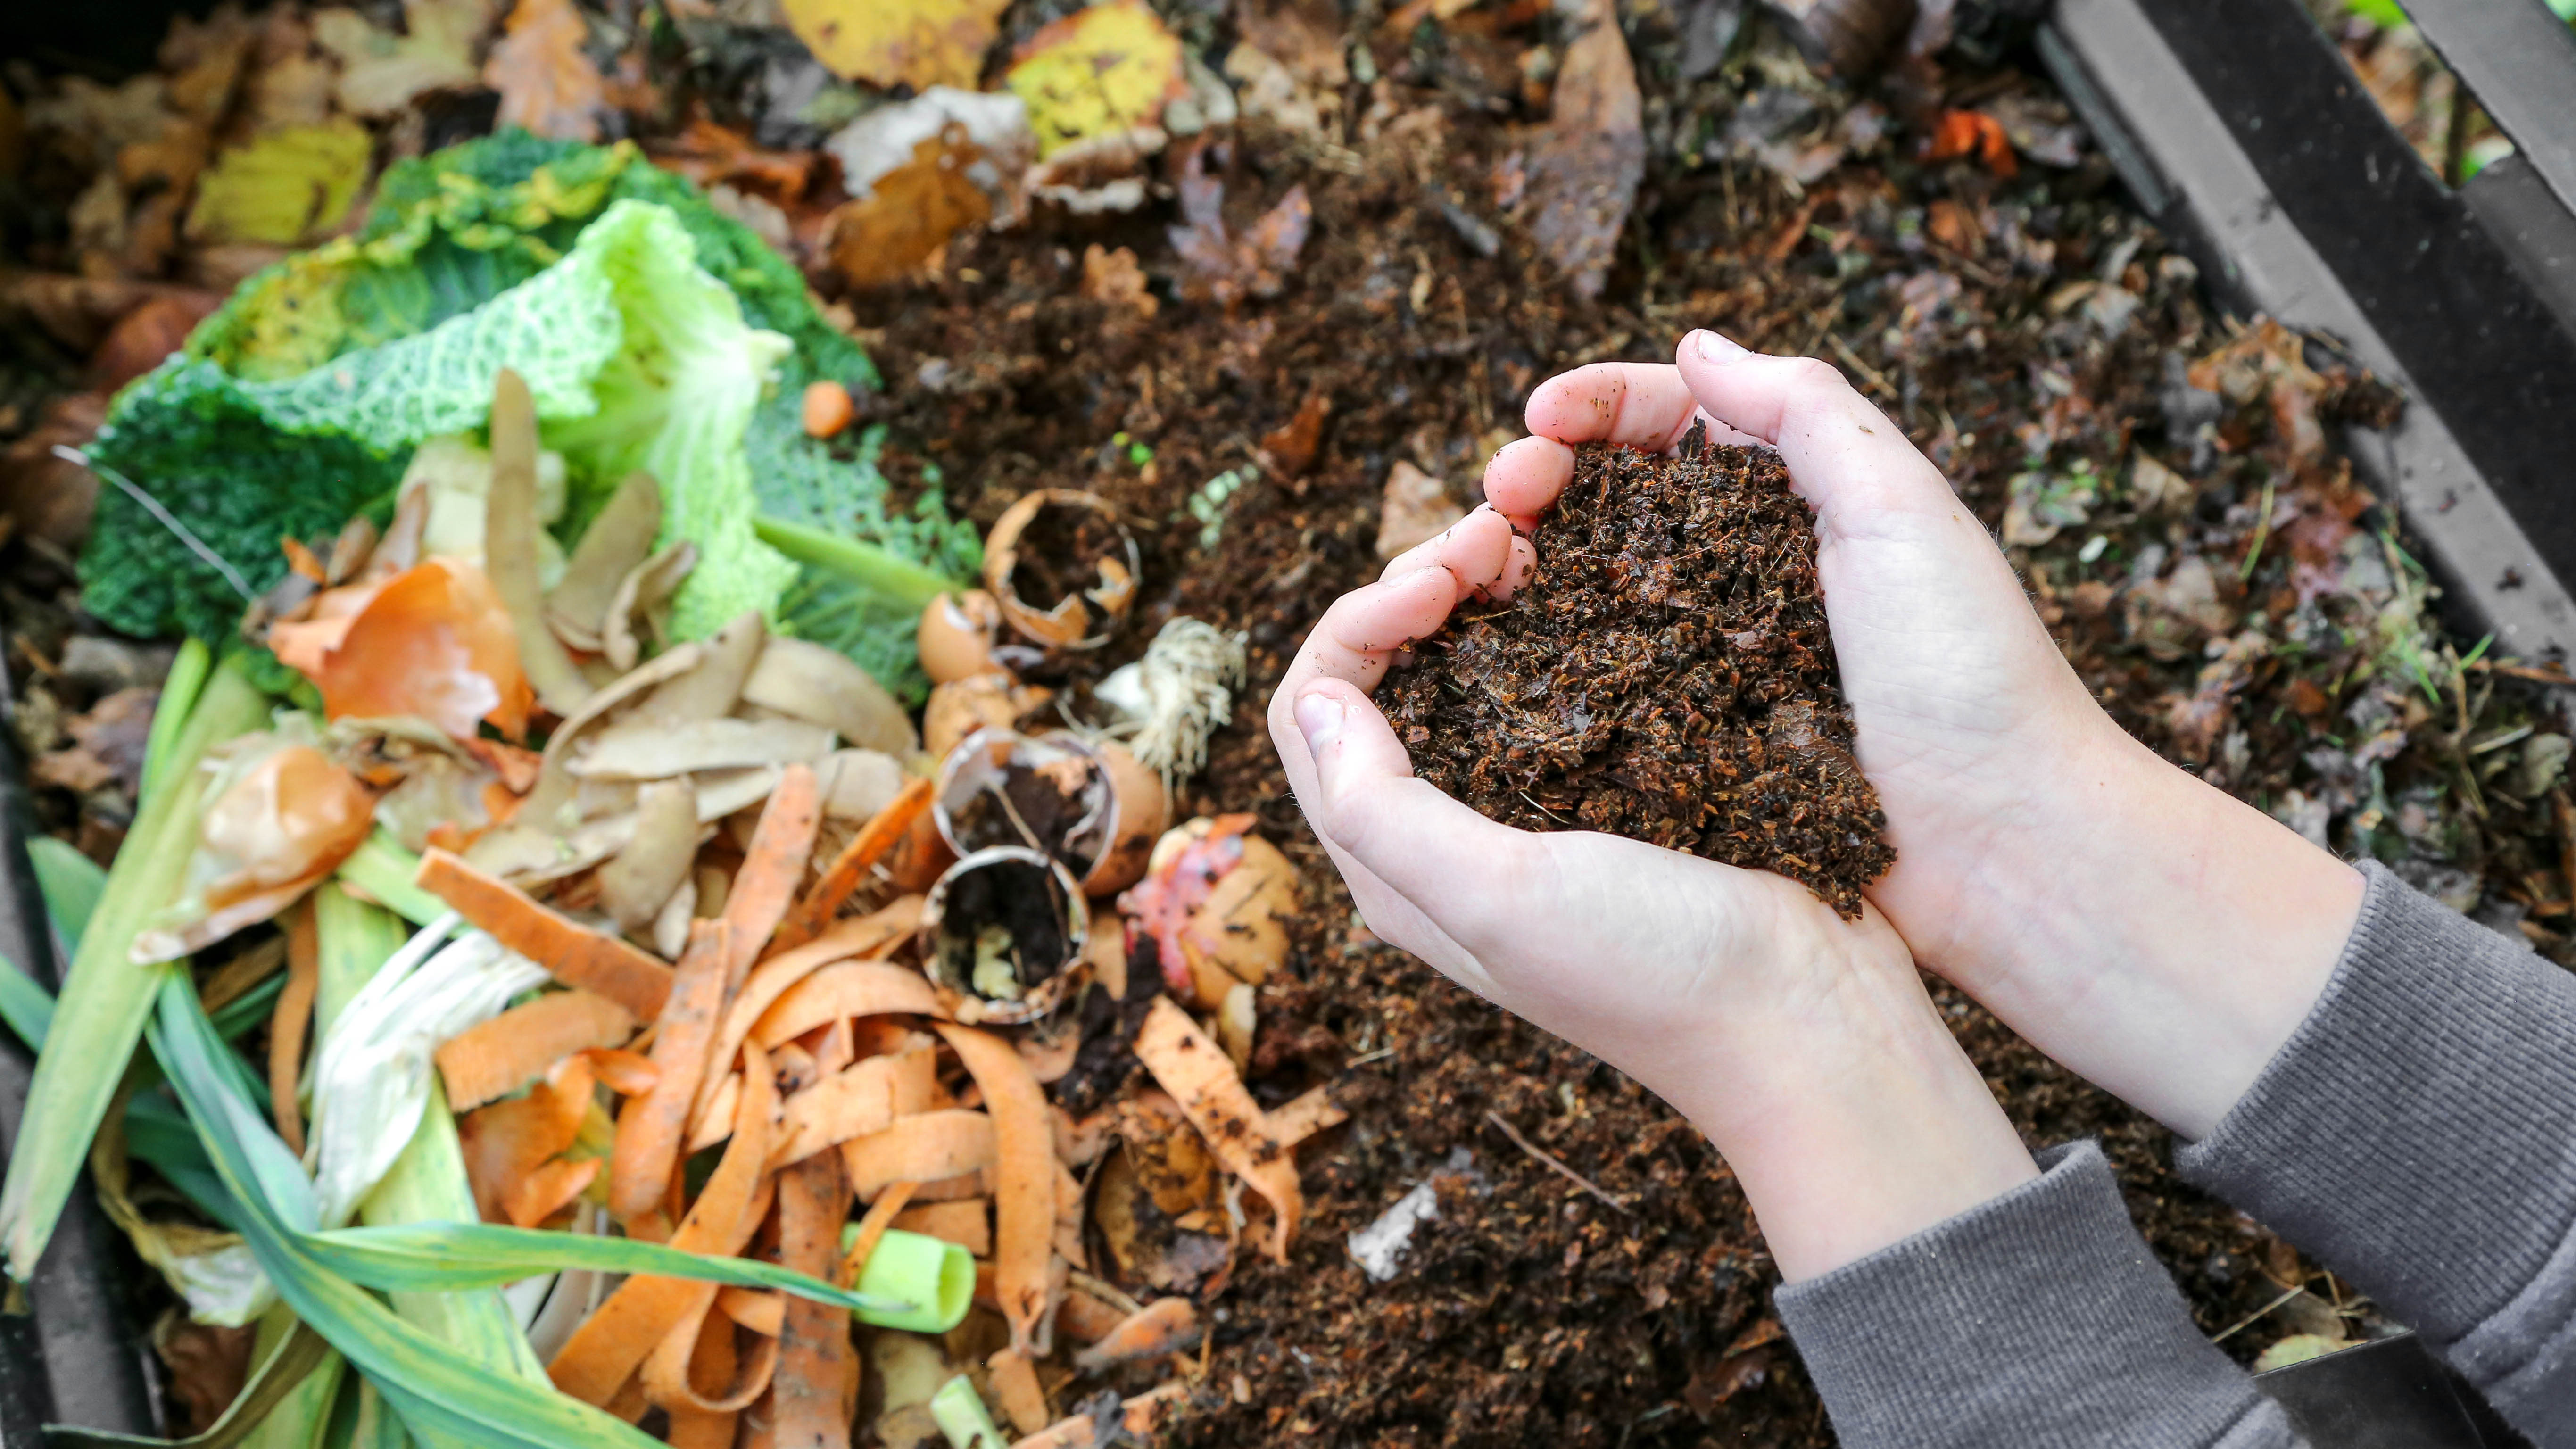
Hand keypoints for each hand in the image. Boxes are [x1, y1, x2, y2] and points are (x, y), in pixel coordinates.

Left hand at [1269, 509, 2037, 1279]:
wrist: (1809, 1020)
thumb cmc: (1654, 973)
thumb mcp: (1499, 900)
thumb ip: (1382, 811)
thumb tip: (1316, 700)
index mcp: (1398, 869)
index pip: (1315, 712)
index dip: (1358, 622)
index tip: (1440, 580)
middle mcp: (1451, 833)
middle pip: (1384, 674)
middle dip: (1419, 585)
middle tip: (1497, 535)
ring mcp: (1536, 803)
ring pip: (1467, 662)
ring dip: (1483, 589)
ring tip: (1536, 539)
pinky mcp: (1615, 781)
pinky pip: (1556, 675)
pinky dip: (1556, 613)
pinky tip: (1596, 579)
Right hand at [1488, 330, 2365, 1139]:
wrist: (2004, 850)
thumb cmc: (1971, 677)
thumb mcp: (1903, 511)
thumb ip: (1808, 413)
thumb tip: (1697, 346)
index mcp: (1801, 504)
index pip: (1676, 422)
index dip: (1597, 407)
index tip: (1537, 420)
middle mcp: (1746, 575)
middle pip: (1614, 499)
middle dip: (1541, 476)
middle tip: (1496, 496)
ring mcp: (1712, 663)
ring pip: (1591, 589)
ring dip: (1524, 562)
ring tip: (1477, 565)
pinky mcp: (1694, 747)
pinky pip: (1602, 688)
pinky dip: (1543, 658)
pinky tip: (1500, 651)